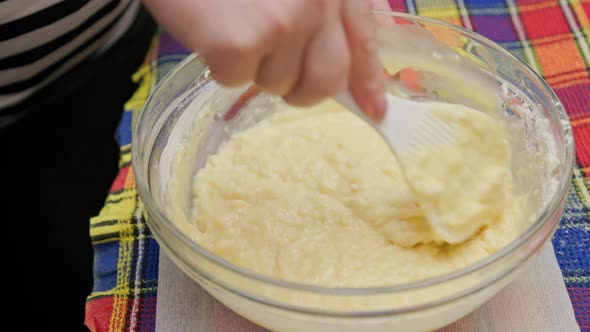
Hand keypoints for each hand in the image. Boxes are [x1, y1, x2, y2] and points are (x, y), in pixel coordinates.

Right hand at [143, 0, 390, 117]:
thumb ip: (320, 13)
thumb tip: (341, 70)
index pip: (363, 38)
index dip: (368, 78)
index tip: (374, 109)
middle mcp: (318, 1)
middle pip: (327, 79)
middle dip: (302, 88)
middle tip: (274, 73)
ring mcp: (283, 22)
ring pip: (279, 84)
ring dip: (254, 67)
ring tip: (234, 25)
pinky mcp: (242, 42)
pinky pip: (237, 82)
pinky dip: (219, 64)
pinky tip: (211, 28)